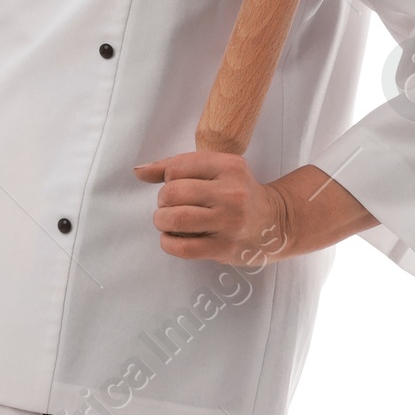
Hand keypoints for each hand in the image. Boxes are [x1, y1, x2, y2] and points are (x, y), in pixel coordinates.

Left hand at [133, 152, 378, 265]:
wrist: (275, 223)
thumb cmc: (238, 194)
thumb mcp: (216, 170)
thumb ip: (177, 166)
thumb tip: (139, 171)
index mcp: (229, 166)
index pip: (177, 167)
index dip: (167, 178)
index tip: (176, 185)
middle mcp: (231, 193)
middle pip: (173, 193)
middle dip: (163, 201)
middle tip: (170, 206)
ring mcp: (229, 222)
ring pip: (175, 219)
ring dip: (162, 221)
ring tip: (168, 222)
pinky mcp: (224, 248)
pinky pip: (182, 247)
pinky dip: (169, 243)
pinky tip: (173, 238)